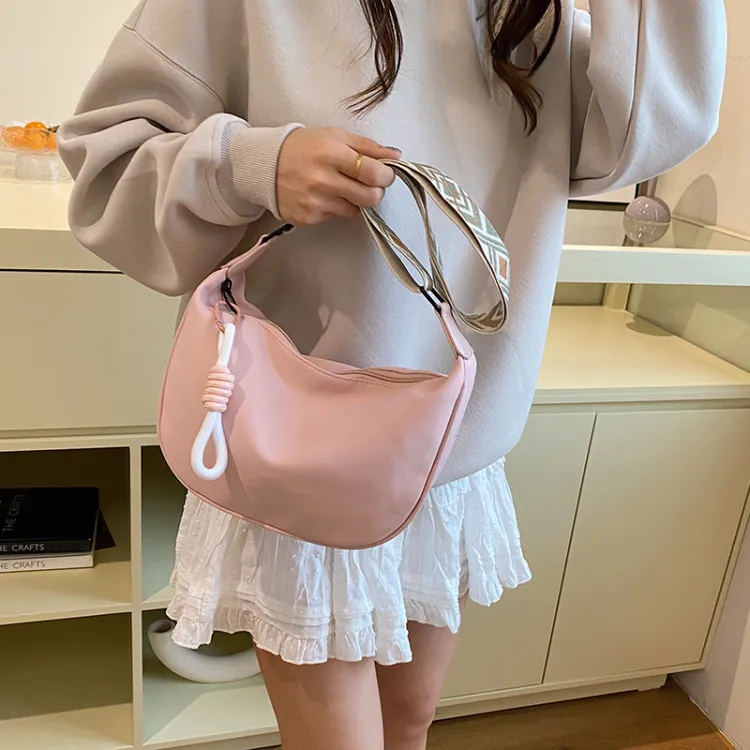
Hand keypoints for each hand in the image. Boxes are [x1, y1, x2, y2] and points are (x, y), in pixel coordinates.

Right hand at [276, 127, 400, 224]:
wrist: (265, 164)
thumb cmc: (304, 147)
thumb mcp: (335, 137)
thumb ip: (368, 146)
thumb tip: (396, 156)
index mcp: (332, 154)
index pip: (374, 173)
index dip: (386, 176)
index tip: (386, 174)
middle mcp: (322, 180)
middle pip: (370, 197)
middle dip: (375, 191)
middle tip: (368, 183)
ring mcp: (314, 202)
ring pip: (355, 210)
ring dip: (354, 199)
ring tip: (340, 186)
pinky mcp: (307, 217)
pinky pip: (335, 216)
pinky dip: (335, 207)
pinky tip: (323, 194)